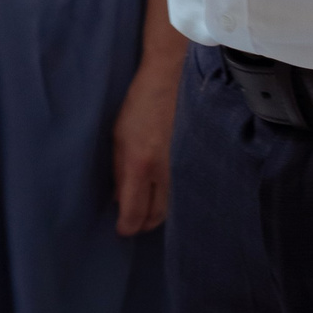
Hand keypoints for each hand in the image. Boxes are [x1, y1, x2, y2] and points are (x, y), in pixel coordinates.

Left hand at [112, 57, 179, 235]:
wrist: (170, 82)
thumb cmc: (139, 106)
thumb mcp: (118, 139)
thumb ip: (119, 173)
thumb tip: (119, 200)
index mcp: (140, 164)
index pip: (134, 212)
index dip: (127, 227)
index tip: (121, 230)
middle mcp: (164, 172)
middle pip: (156, 216)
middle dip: (142, 224)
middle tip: (132, 223)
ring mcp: (182, 168)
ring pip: (171, 207)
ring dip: (157, 213)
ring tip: (144, 210)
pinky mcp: (194, 163)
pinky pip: (182, 192)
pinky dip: (171, 199)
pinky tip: (161, 195)